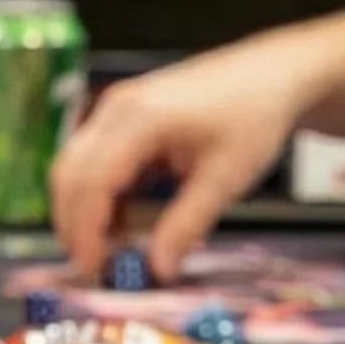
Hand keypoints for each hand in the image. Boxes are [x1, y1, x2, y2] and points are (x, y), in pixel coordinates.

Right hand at [50, 38, 307, 281]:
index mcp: (141, 119)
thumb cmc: (256, 115)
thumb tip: (159, 270)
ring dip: (83, 212)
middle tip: (92, 268)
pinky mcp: (123, 117)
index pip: (91, 182)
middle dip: (73, 225)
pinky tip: (121, 224)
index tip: (93, 270)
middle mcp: (118, 108)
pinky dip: (99, 197)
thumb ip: (187, 225)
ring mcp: (117, 109)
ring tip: (109, 251)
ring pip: (75, 168)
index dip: (85, 231)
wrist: (274, 73)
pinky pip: (93, 161)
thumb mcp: (226, 178)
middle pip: (70, 174)